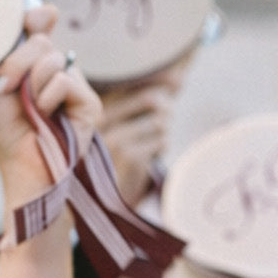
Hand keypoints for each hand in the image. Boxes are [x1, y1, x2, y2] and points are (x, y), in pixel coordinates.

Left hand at [0, 3, 102, 209]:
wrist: (22, 167)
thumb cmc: (7, 130)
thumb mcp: (1, 80)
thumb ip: (18, 46)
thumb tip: (50, 11)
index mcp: (37, 64)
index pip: (40, 24)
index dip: (33, 19)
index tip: (28, 24)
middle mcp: (59, 71)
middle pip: (41, 41)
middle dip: (17, 65)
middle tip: (8, 90)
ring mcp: (77, 87)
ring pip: (52, 59)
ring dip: (32, 86)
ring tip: (31, 111)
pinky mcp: (90, 104)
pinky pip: (65, 80)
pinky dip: (48, 99)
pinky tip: (47, 117)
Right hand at [99, 76, 180, 206]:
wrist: (100, 200)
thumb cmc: (113, 157)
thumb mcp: (120, 126)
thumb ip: (143, 102)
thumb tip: (179, 78)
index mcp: (97, 106)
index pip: (133, 83)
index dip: (160, 79)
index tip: (180, 79)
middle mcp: (102, 119)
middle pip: (149, 100)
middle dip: (166, 108)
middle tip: (167, 116)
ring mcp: (115, 138)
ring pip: (158, 122)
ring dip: (162, 133)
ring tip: (151, 143)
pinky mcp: (129, 156)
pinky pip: (161, 142)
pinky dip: (161, 147)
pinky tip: (150, 156)